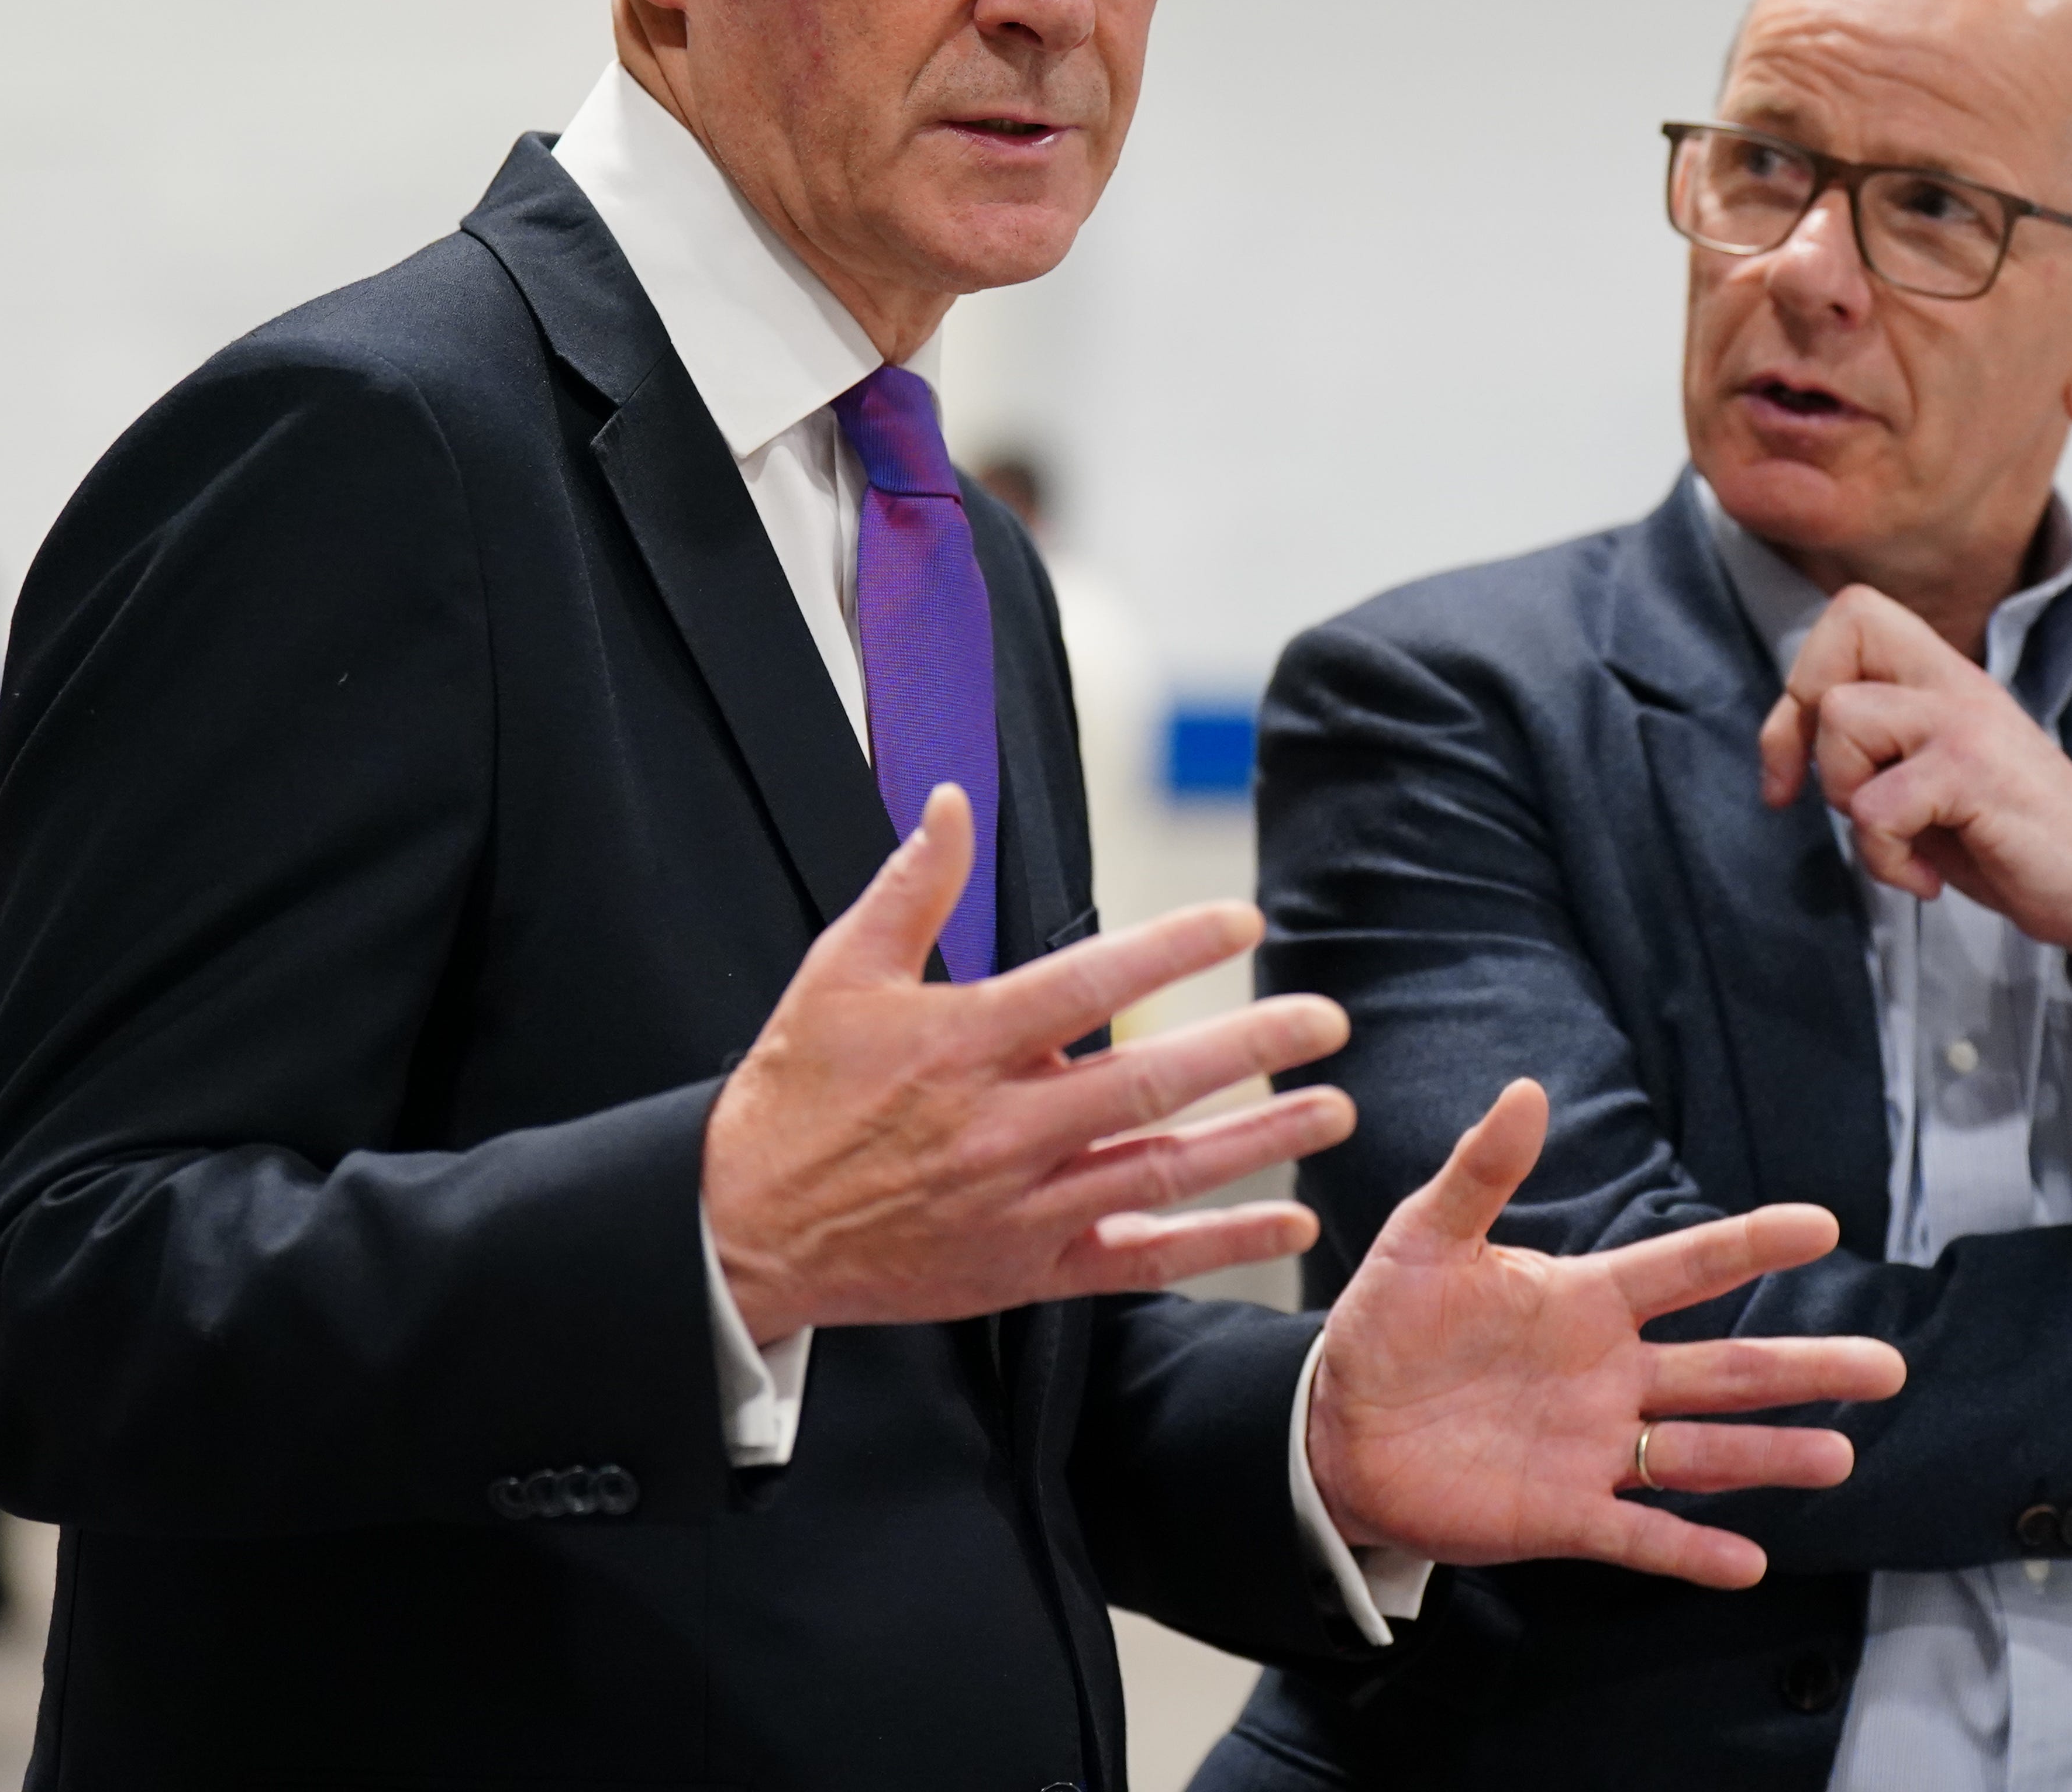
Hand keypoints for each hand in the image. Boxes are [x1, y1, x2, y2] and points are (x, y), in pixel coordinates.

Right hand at [705, 783, 1354, 1341]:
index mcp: (961, 1044)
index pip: (1086, 984)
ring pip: (1160, 1171)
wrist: (739, 1229)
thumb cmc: (796, 1093)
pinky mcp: (1026, 1268)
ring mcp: (1018, 1206)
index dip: (1171, 948)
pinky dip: (1218, 1243)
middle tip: (1324, 1019)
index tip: (1243, 920)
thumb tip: (954, 803)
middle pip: (1146, 1083)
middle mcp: (1000, 1127)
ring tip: (1332, 1107)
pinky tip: (1287, 1220)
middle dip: (1246, 1047)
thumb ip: (913, 887)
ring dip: (1256, 1142)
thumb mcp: (839, 972)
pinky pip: (1139, 1260)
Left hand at [1305, 1079, 1908, 1590]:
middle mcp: (1609, 1375)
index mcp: (1585, 1301)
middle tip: (1886, 1366)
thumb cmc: (1387, 1324)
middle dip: (1805, 1367)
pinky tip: (1749, 1561)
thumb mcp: (1426, 1239)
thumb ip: (1481, 1173)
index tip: (1820, 1224)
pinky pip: (1638, 1535)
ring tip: (1840, 1455)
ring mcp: (1593, 1448)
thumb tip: (1525, 1089)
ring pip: (1701, 1454)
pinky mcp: (1561, 1514)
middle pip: (1724, 1369)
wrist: (1337, 1424)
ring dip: (1769, 1456)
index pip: (1684, 1267)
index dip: (1748, 1245)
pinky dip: (1691, 1551)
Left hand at [1758, 585, 2071, 987]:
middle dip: (1804, 718)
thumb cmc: (2016, 842)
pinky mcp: (1972, 774)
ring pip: (1843, 717)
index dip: (1801, 680)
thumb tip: (1794, 741)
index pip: (1855, 615)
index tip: (1795, 760)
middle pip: (1846, 627)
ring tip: (1900, 837)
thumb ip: (1880, 745)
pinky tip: (1924, 878)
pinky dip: (1885, 859)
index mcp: (1946, 679)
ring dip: (1849, 799)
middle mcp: (1956, 685)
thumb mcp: (1934, 777)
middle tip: (1830, 791)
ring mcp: (1965, 724)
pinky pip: (1873, 808)